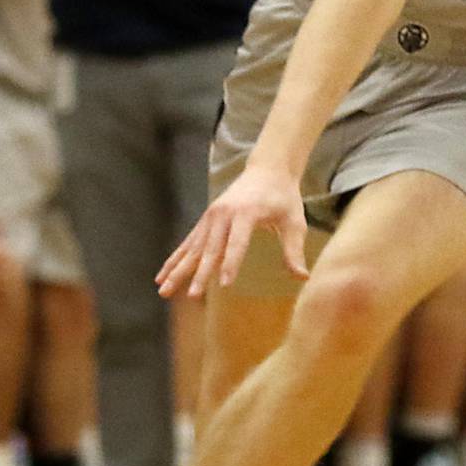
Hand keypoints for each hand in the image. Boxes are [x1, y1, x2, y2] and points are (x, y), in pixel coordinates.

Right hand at [157, 164, 308, 298]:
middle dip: (200, 274)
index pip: (237, 242)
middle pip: (211, 248)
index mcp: (247, 212)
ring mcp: (211, 215)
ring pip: (194, 248)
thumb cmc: (284, 198)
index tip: (223, 285)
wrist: (268, 169)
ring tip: (164, 290)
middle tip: (191, 296)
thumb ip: (294, 249)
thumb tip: (302, 277)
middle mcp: (224, 213)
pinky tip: (162, 276)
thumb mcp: (294, 221)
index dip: (231, 264)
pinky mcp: (206, 219)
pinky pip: (189, 242)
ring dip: (178, 270)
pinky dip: (175, 259)